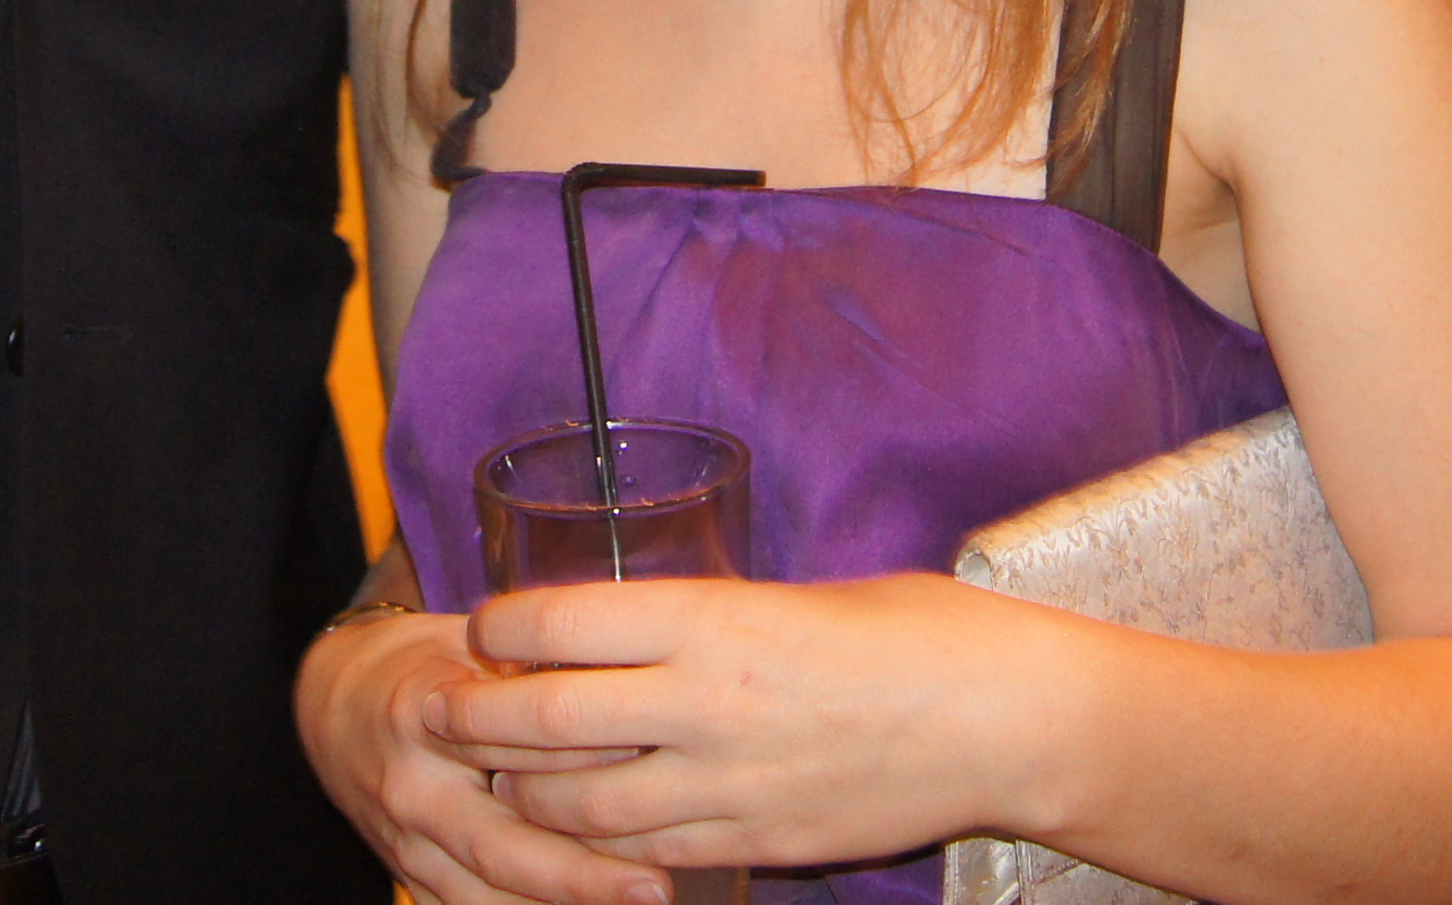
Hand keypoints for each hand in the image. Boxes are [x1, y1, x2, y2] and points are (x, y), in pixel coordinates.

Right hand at [299, 610, 672, 904]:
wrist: (334, 711)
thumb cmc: (418, 667)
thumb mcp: (464, 643)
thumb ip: (527, 666)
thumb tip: (615, 681)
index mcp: (420, 714)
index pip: (510, 746)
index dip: (583, 760)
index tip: (650, 770)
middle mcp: (411, 790)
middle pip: (503, 846)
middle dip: (583, 874)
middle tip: (656, 885)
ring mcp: (407, 845)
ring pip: (490, 894)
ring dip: (564, 902)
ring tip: (636, 901)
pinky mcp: (411, 879)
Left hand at [438, 574, 1078, 874]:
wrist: (1002, 720)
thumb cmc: (915, 632)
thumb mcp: (800, 595)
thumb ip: (714, 618)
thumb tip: (649, 627)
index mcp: (710, 619)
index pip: (557, 626)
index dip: (499, 631)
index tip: (484, 629)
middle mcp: (702, 703)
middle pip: (543, 722)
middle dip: (478, 720)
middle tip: (449, 711)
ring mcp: (726, 784)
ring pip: (578, 807)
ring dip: (528, 795)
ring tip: (506, 780)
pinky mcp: (756, 843)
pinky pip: (647, 855)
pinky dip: (601, 847)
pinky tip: (587, 833)